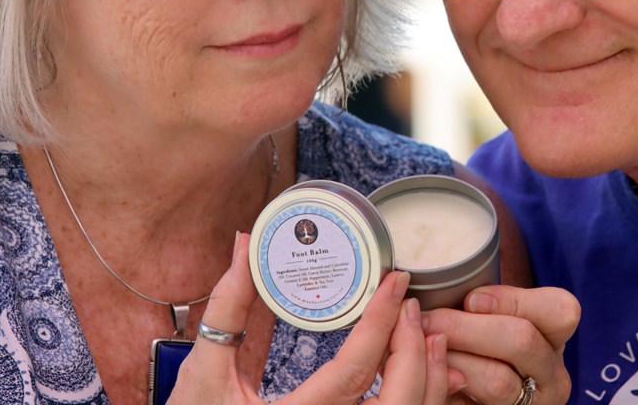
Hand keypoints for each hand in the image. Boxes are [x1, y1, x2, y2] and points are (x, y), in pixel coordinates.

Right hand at [169, 232, 449, 403]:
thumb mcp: (203, 372)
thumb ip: (227, 308)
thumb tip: (245, 247)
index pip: (355, 372)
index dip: (380, 322)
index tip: (394, 282)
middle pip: (398, 401)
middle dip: (414, 348)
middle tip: (410, 304)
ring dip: (430, 377)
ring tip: (432, 334)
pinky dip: (426, 400)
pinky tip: (434, 375)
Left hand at [421, 285, 580, 404]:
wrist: (475, 396)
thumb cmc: (483, 344)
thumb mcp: (494, 319)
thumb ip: (482, 303)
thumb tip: (437, 284)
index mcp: (555, 336)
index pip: (559, 310)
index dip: (511, 300)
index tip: (469, 299)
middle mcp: (553, 375)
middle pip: (522, 340)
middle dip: (467, 328)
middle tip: (427, 320)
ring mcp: (533, 403)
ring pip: (496, 380)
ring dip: (452, 358)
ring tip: (423, 342)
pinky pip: (474, 403)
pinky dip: (446, 385)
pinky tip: (428, 371)